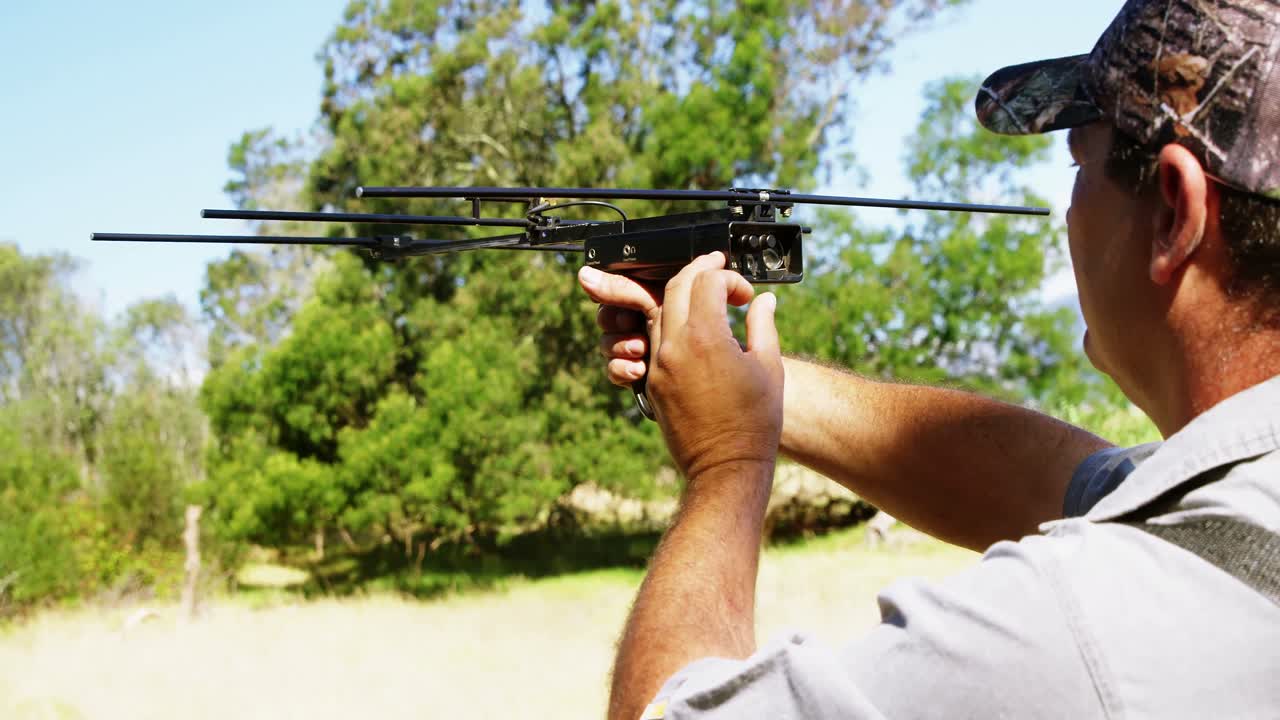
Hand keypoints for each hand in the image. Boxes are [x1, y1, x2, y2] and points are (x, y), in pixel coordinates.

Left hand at [579, 253, 783, 479]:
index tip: (745, 294)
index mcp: (706, 339)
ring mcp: (659, 365)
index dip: (729, 279)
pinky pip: (656, 340)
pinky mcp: (653, 383)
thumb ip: (763, 325)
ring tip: (705, 296)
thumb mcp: (768, 367)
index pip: (708, 283)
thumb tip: (764, 301)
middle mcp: (674, 347)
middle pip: (677, 287)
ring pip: (661, 311)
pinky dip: (672, 323)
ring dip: (682, 296)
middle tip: (718, 268)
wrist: (726, 467)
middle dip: (699, 271)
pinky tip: (692, 327)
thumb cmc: (755, 422)